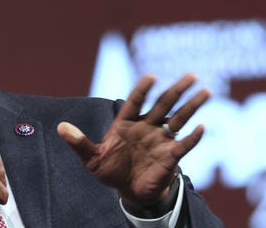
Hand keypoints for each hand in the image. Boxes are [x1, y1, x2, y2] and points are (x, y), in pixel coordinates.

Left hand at [57, 73, 209, 207]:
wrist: (127, 190)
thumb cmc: (109, 170)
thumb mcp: (91, 158)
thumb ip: (79, 142)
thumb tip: (60, 127)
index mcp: (126, 122)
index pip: (136, 101)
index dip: (143, 89)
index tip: (151, 76)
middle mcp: (146, 126)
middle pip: (163, 104)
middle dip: (177, 90)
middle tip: (191, 75)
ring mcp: (160, 139)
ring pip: (179, 119)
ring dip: (192, 106)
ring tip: (206, 91)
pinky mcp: (171, 156)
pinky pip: (184, 144)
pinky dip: (193, 137)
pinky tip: (202, 128)